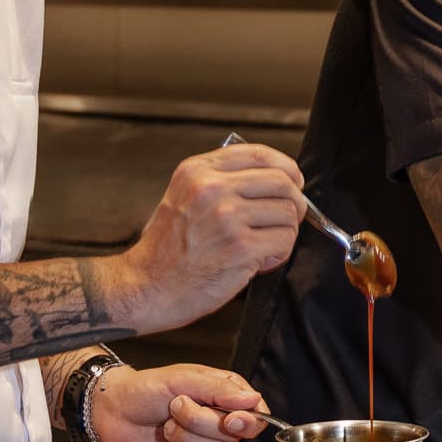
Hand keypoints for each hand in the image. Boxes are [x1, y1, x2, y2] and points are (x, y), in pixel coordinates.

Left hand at [89, 362, 271, 441]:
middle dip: (201, 424)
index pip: (256, 416)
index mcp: (227, 398)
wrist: (114, 412)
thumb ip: (219, 389)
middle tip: (176, 409)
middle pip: (237, 437)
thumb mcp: (182, 379)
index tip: (229, 419)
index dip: (247, 421)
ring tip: (169, 429)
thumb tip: (253, 400)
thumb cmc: (147, 389)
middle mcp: (222, 426)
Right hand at [110, 143, 306, 331]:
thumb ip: (221, 181)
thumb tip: (275, 178)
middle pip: (282, 181)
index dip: (286, 168)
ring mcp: (227, 217)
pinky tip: (259, 262)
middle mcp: (211, 188)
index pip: (259, 154)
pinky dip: (279, 254)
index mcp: (197, 170)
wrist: (147, 287)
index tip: (293, 181)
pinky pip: (284, 241)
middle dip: (294, 202)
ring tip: (263, 246)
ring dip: (285, 232)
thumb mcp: (183, 196)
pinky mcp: (240, 247)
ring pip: (288, 212)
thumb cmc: (168, 249)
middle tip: (287, 219)